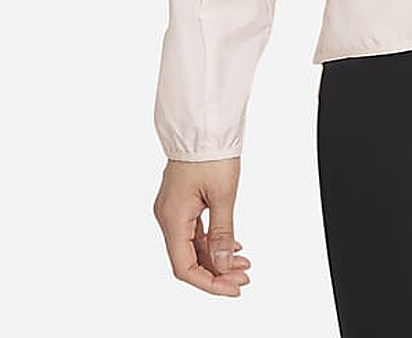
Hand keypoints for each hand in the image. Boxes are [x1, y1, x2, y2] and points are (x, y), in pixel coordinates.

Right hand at [152, 156, 251, 295]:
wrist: (203, 123)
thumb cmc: (210, 152)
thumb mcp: (223, 195)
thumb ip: (222, 233)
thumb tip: (224, 265)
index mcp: (172, 218)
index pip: (185, 267)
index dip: (209, 282)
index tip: (233, 287)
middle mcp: (167, 217)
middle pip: (188, 258)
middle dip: (217, 271)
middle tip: (244, 277)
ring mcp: (173, 209)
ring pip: (193, 245)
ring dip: (217, 256)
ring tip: (244, 264)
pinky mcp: (181, 201)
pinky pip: (194, 230)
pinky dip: (212, 240)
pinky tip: (232, 246)